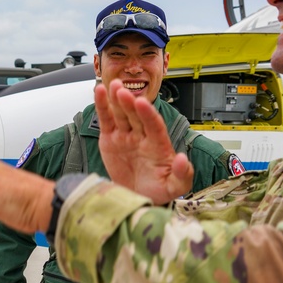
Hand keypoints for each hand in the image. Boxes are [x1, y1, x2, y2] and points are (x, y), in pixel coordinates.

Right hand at [94, 80, 193, 203]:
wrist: (137, 197)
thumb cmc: (157, 190)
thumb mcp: (174, 186)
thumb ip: (182, 174)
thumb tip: (183, 160)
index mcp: (158, 144)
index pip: (154, 125)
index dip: (148, 114)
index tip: (142, 103)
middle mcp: (142, 136)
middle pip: (135, 116)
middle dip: (129, 102)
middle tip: (122, 90)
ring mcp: (126, 135)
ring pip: (121, 114)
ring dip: (116, 99)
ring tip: (113, 85)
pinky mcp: (110, 138)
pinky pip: (106, 120)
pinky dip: (102, 106)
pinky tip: (99, 92)